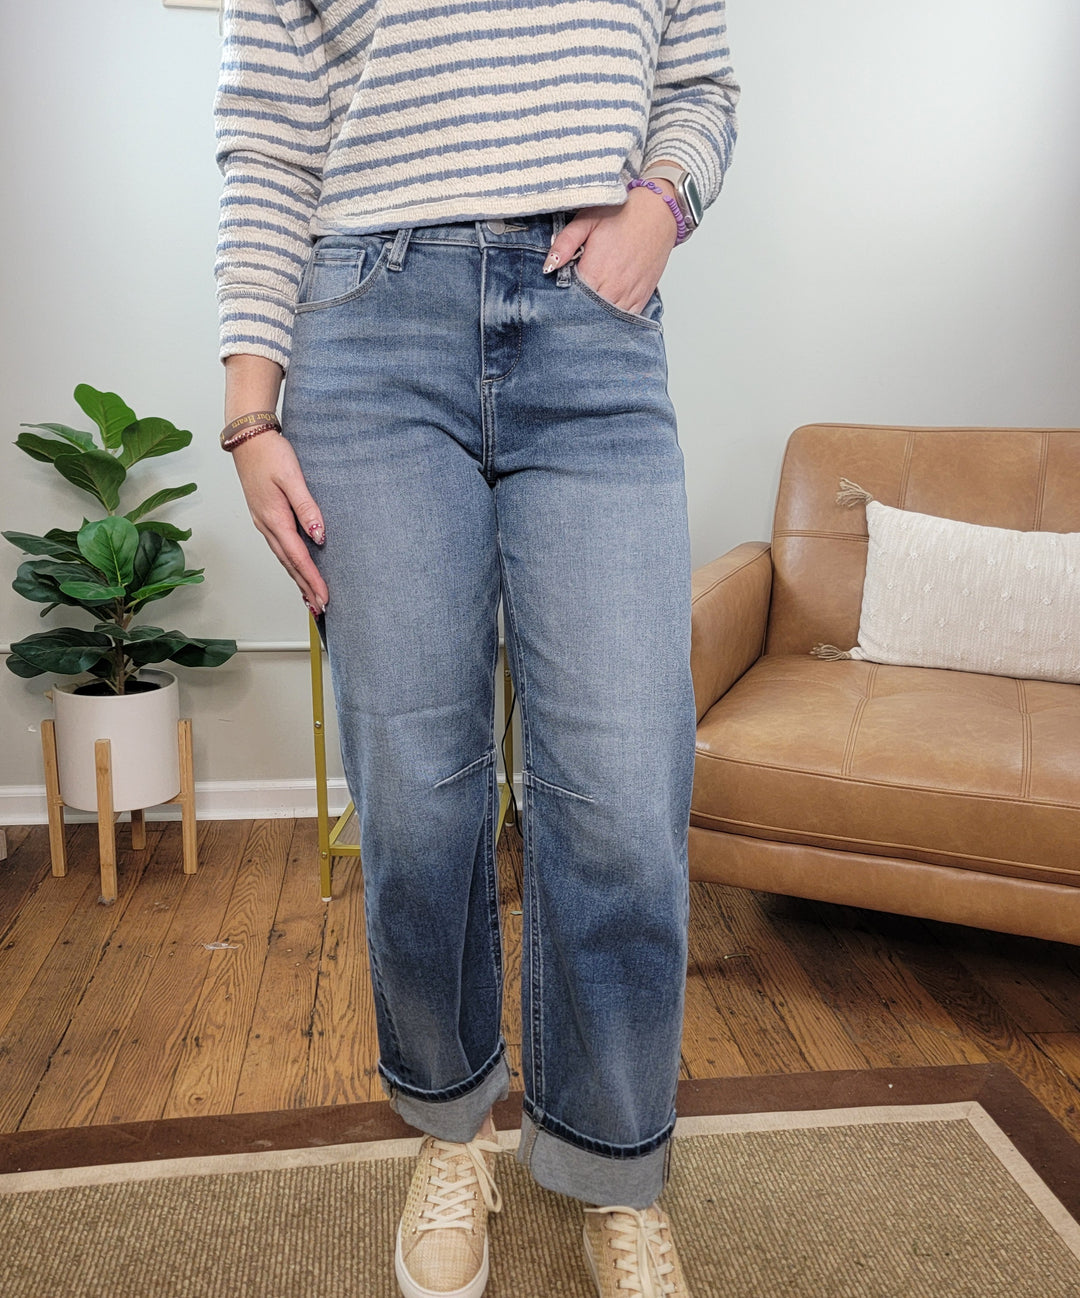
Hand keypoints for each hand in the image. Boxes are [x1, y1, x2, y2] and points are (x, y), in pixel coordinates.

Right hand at [231, 430, 328, 613]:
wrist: (247, 438)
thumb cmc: (270, 454)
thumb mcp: (292, 478)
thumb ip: (307, 507)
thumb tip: (319, 535)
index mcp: (275, 519)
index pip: (299, 557)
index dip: (312, 580)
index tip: (324, 597)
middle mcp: (267, 525)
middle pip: (289, 564)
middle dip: (305, 587)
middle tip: (320, 608)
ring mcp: (263, 522)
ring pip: (283, 558)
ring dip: (297, 579)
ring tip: (310, 597)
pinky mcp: (264, 516)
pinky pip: (279, 547)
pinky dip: (289, 563)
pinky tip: (295, 568)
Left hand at [543, 181, 678, 313]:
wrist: (657, 212)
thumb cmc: (621, 213)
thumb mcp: (585, 220)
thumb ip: (564, 243)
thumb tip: (548, 266)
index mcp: (594, 272)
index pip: (570, 299)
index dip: (562, 298)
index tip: (558, 294)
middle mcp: (611, 289)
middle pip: (587, 313)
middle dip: (577, 309)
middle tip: (570, 302)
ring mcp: (628, 296)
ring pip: (605, 319)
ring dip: (595, 315)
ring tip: (587, 306)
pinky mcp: (641, 298)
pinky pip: (624, 319)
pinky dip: (614, 318)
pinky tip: (606, 309)